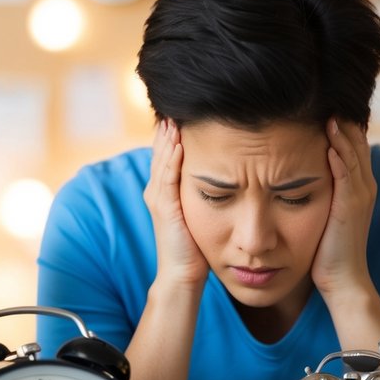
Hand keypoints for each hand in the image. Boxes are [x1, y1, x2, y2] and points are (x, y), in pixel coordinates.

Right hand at [146, 119, 207, 288]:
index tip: (184, 113)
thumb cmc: (195, 249)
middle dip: (169, 129)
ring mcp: (158, 199)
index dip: (174, 134)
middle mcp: (157, 191)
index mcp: (165, 191)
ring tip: (176, 116)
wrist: (183, 275)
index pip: (168, 155)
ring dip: (169, 137)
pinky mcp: (164, 208)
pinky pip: (168, 177)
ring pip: (163, 160)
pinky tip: (180, 142)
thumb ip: (205, 194)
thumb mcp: (200, 214)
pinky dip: (172, 158)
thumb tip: (222, 176)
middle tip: (177, 104)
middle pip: (162, 151)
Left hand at [313, 119, 376, 302]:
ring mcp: (360, 195)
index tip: (323, 105)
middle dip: (342, 119)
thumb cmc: (328, 250)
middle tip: (326, 96)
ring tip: (328, 108)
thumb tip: (300, 175)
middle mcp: (364, 186)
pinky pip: (347, 173)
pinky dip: (339, 154)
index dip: (341, 125)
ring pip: (353, 152)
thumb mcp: (325, 213)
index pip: (352, 145)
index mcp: (358, 186)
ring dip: (341, 130)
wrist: (343, 280)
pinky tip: (329, 137)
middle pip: (356, 141)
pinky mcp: (350, 206)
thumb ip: (320, 192)